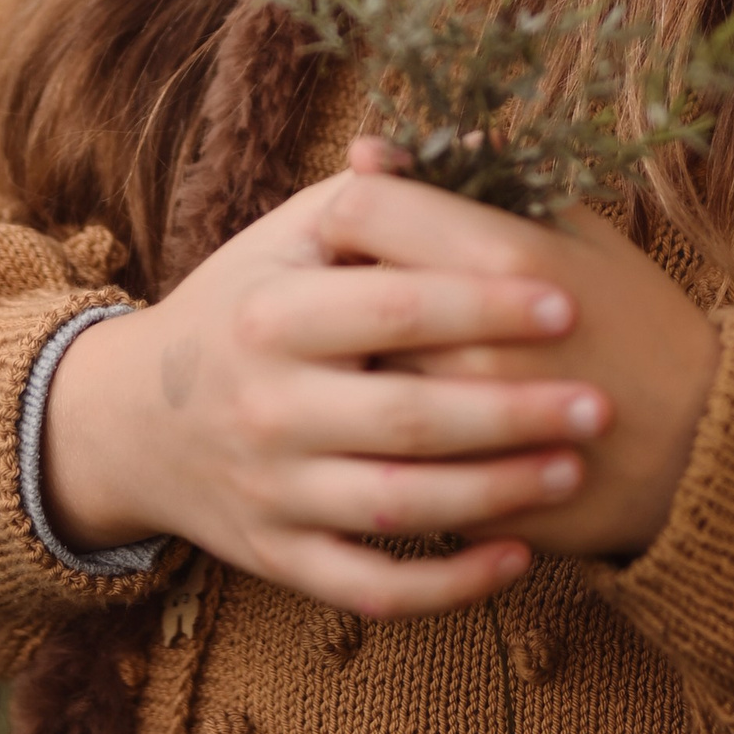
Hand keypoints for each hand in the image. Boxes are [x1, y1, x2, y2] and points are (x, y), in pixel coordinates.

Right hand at [38, 167, 608, 616]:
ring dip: (494, 496)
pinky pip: (367, 588)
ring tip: (573, 469)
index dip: (484, 304)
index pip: (394, 307)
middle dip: (512, 413)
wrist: (132, 419)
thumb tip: (479, 145)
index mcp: (273, 314)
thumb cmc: (243, 302)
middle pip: (406, 418)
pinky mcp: (276, 558)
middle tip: (601, 404)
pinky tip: (515, 558)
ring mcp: (271, 491)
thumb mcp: (286, 236)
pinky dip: (445, 587)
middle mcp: (268, 407)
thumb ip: (378, 199)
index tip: (568, 303)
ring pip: (396, 508)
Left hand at [324, 162, 720, 560]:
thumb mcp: (581, 233)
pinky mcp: (459, 496)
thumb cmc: (639, 321)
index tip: (367, 227)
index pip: (361, 209)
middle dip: (349, 289)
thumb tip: (372, 151)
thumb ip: (483, 186)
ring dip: (362, 366)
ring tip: (395, 359)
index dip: (353, 210)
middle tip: (369, 293)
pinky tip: (413, 430)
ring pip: (356, 380)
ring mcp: (463, 430)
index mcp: (503, 258)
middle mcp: (471, 341)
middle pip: (347, 294)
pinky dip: (384, 443)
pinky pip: (384, 461)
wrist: (702, 450)